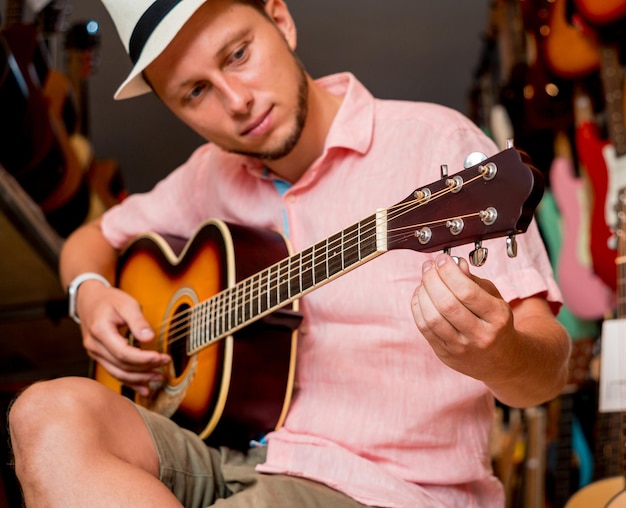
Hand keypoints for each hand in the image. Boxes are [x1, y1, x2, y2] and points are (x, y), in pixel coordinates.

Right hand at [76, 280, 170, 395]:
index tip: (160, 357)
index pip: (123, 352)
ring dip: (139, 378)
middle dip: (145, 368)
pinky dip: (130, 381)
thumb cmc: (109, 300)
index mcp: (100, 330)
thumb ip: (138, 321)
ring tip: (158, 378)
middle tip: (165, 364)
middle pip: (121, 365)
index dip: (143, 358)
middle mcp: (94, 345)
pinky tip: (143, 388)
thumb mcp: (127, 303)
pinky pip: (114, 372)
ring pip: (118, 373)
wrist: (89, 300)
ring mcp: (95, 353)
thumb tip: (149, 338)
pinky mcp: (100, 357)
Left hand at [411, 253, 516, 382]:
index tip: (442, 259)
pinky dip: (418, 307)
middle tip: (428, 266)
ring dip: (422, 293)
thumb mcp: (494, 298)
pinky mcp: (445, 354)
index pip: (467, 292)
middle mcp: (480, 335)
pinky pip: (424, 328)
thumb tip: (455, 263)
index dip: (449, 272)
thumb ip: (473, 281)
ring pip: (432, 318)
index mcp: (497, 318)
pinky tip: (420, 295)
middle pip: (447, 304)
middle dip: (432, 280)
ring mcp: (461, 347)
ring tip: (424, 280)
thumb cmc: (496, 323)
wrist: (501, 361)